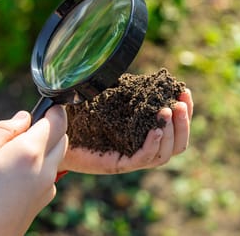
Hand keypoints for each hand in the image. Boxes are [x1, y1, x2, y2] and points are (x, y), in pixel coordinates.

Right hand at [0, 107, 67, 235]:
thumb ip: (4, 130)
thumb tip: (24, 117)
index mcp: (31, 151)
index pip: (57, 120)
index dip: (52, 110)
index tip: (43, 107)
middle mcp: (46, 167)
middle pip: (63, 137)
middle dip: (52, 126)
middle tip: (25, 130)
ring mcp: (48, 185)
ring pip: (58, 155)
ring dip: (47, 146)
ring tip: (17, 152)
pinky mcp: (45, 199)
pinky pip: (50, 173)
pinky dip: (42, 164)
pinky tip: (17, 173)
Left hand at [58, 89, 192, 173]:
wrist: (54, 135)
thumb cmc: (81, 117)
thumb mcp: (109, 98)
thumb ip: (126, 90)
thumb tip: (144, 73)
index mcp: (144, 134)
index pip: (175, 129)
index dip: (185, 113)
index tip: (185, 92)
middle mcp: (142, 149)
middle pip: (177, 144)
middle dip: (183, 122)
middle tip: (180, 102)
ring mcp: (131, 159)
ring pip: (165, 154)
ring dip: (171, 132)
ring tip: (167, 111)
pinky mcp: (118, 165)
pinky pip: (143, 159)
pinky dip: (153, 145)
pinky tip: (156, 130)